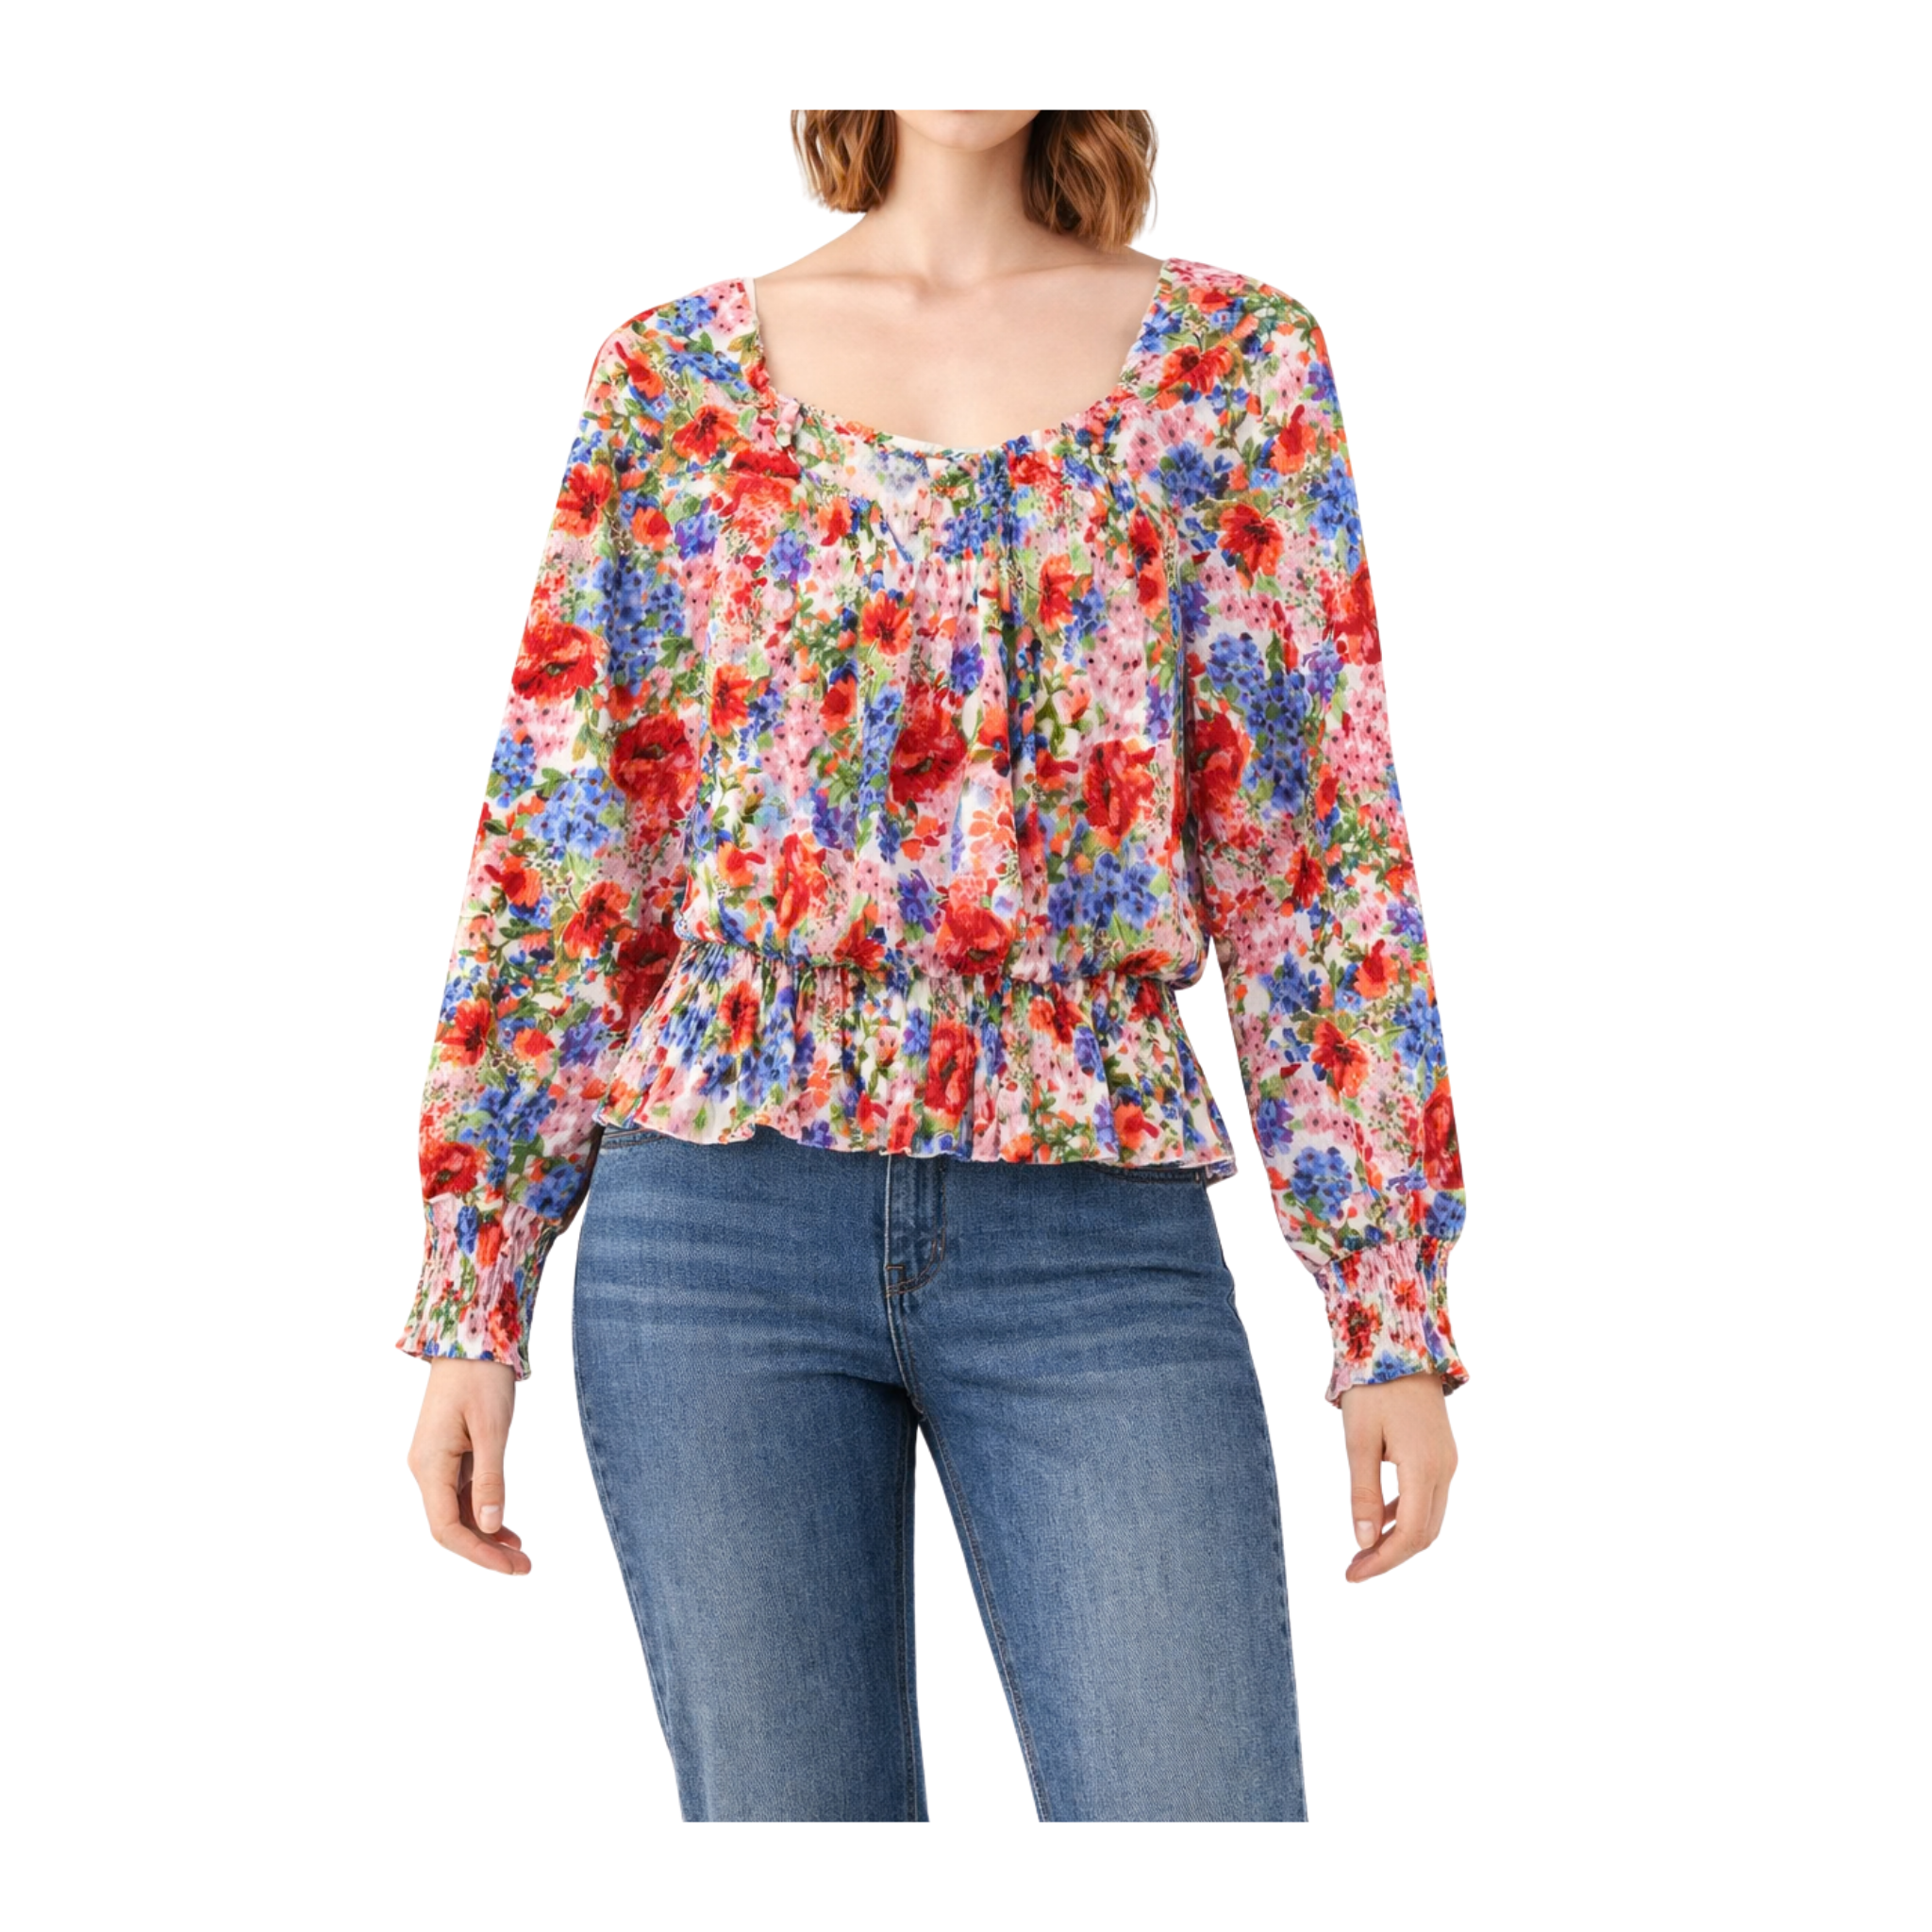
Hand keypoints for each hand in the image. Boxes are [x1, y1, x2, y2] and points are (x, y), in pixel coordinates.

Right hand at [406, 1358, 530, 1574]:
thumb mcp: (492, 1429)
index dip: (477, 1553)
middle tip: (524, 1568)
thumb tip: (491, 1527)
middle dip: (484, 1551)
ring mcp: (437, 1462)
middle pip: (450, 1526)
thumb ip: (491, 1479)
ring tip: (521, 1555)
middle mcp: (427, 1468)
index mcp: (430, 1465)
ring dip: (486, 1535)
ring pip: (458, 1513)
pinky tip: (507, 1529)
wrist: (470, 1337)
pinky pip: (463, 1494)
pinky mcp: (450, 1454)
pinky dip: (485, 1512)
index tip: (509, 1567)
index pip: (446, 1528)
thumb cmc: (481, 1377)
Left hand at [1340, 1372, 1456, 1581]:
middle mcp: (1444, 1470)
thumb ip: (1363, 1493)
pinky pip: (1428, 1498)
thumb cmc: (1375, 1388)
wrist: (1401, 1344)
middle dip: (1391, 1556)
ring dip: (1399, 1538)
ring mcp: (1447, 1461)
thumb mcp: (1359, 1440)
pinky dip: (1405, 1516)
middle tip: (1355, 1568)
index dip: (1383, 1561)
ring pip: (1429, 1518)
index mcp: (1424, 1469)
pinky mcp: (1441, 1453)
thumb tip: (1363, 1541)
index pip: (1410, 1535)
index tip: (1352, 1575)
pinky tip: (1379, 1520)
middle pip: (1424, 1533)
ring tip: (1362, 1550)